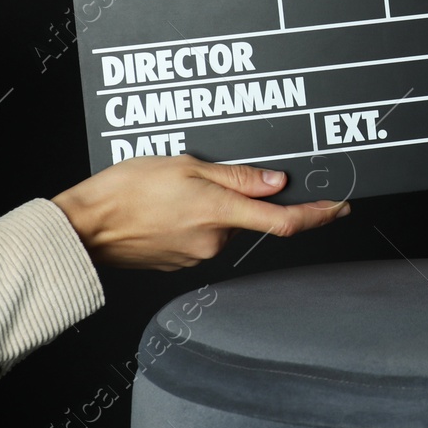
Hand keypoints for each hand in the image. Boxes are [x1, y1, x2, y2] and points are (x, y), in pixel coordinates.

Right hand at [50, 154, 349, 270]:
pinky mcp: (180, 261)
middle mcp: (214, 241)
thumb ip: (237, 177)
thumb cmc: (125, 191)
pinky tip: (166, 205)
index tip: (341, 207)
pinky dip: (192, 218)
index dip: (320, 215)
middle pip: (248, 217)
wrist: (86, 227)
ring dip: (211, 206)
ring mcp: (197, 255)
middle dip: (236, 196)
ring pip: (223, 225)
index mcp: (220, 213)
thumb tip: (277, 182)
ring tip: (173, 187)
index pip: (286, 221)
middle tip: (202, 175)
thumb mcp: (186, 165)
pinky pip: (200, 235)